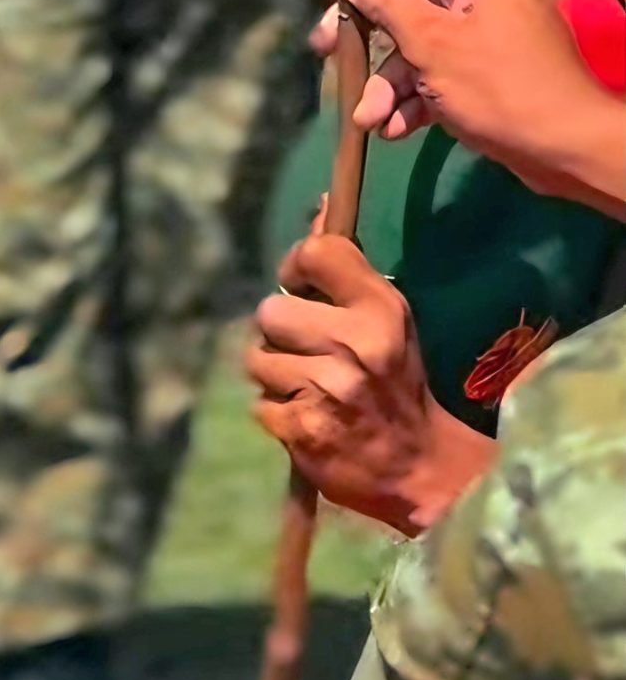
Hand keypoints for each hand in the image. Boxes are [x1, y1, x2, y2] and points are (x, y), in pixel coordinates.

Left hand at [247, 234, 491, 534]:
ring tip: (310, 388)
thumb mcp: (392, 322)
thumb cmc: (402, 387)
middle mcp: (354, 342)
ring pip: (257, 359)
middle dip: (281, 332)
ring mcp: (326, 387)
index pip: (315, 254)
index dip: (295, 267)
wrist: (423, 469)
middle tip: (309, 352)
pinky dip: (276, 413)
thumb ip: (348, 273)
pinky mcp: (301, 428)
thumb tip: (317, 210)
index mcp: (380, 309)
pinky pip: (259, 404)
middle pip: (270, 311)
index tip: (301, 286)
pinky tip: (308, 418)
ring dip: (275, 375)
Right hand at [312, 0, 608, 197]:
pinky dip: (416, 100)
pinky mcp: (487, 72)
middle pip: (408, 2)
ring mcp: (486, 34)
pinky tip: (394, 130)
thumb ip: (385, 1)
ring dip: (389, 85)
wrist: (563, 145)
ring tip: (369, 120)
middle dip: (368, 41)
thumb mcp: (431, 42)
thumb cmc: (496, 84)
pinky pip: (440, 74)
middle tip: (327, 55)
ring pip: (420, 47)